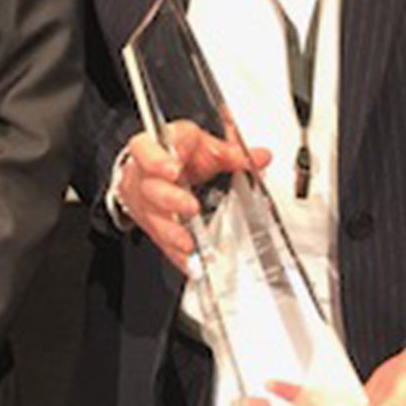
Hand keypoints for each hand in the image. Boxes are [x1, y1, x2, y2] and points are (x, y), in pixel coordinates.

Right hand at [115, 122, 269, 275]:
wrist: (156, 170)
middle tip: (190, 207)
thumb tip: (260, 157)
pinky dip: (175, 253)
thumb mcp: (205, 145)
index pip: (147, 148)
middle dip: (170, 199)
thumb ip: (231, 153)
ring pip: (153, 218)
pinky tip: (188, 260)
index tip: (173, 169)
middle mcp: (145, 175)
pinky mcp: (149, 224)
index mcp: (159, 146)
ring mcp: (144, 201)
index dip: (157, 159)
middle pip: (150, 187)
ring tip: (188, 243)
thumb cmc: (179, 154)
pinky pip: (160, 241)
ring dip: (172, 232)